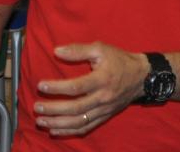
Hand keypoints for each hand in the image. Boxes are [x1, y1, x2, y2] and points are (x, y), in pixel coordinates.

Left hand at [33, 42, 147, 136]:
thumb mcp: (100, 48)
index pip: (76, 87)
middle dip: (54, 110)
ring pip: (79, 121)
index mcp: (102, 80)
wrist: (143, 77)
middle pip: (76, 108)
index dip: (57, 88)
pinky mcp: (105, 116)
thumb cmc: (119, 60)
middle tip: (37, 107)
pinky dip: (70, 131)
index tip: (40, 85)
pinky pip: (86, 127)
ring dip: (58, 124)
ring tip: (41, 121)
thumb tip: (57, 51)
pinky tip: (55, 130)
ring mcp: (104, 110)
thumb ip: (78, 50)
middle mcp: (103, 98)